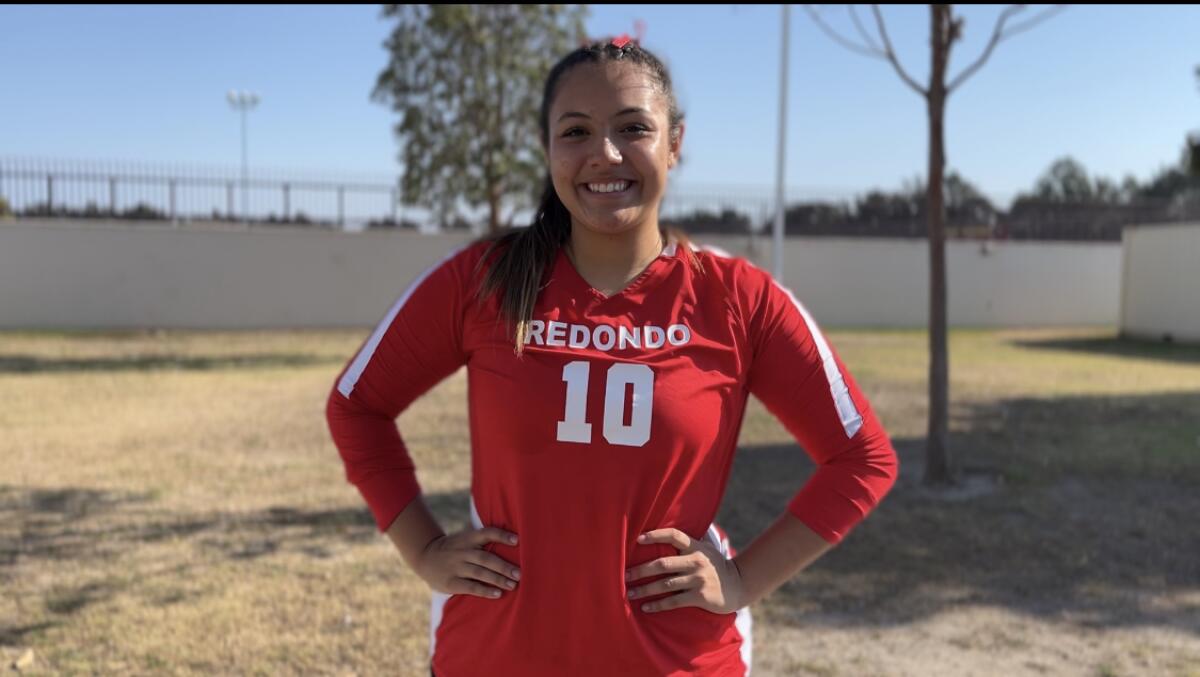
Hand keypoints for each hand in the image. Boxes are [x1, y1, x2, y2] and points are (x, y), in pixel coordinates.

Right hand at [413, 527, 520, 599]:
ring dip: (498, 579)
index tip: (517, 541)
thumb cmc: (453, 549)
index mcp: (467, 538)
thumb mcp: (463, 539)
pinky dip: (485, 591)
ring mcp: (455, 567)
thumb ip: (481, 541)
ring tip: (513, 585)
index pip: (486, 533)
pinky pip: (470, 587)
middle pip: (485, 558)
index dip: (501, 535)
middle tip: (520, 573)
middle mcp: (461, 552)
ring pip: (479, 573)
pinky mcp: (451, 582)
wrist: (424, 557)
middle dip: (504, 566)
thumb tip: (513, 544)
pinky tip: (498, 594)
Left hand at [624, 528, 744, 613]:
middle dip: (640, 570)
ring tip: (630, 593)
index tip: (638, 539)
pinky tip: (646, 607)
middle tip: (624, 576)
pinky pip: (674, 601)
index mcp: (695, 547)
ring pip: (665, 585)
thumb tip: (664, 530)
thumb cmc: (714, 565)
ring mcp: (698, 579)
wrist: (738, 585)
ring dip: (645, 589)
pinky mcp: (700, 596)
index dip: (655, 535)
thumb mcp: (705, 549)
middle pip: (662, 564)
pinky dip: (658, 605)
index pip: (674, 535)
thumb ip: (687, 543)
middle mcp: (696, 561)